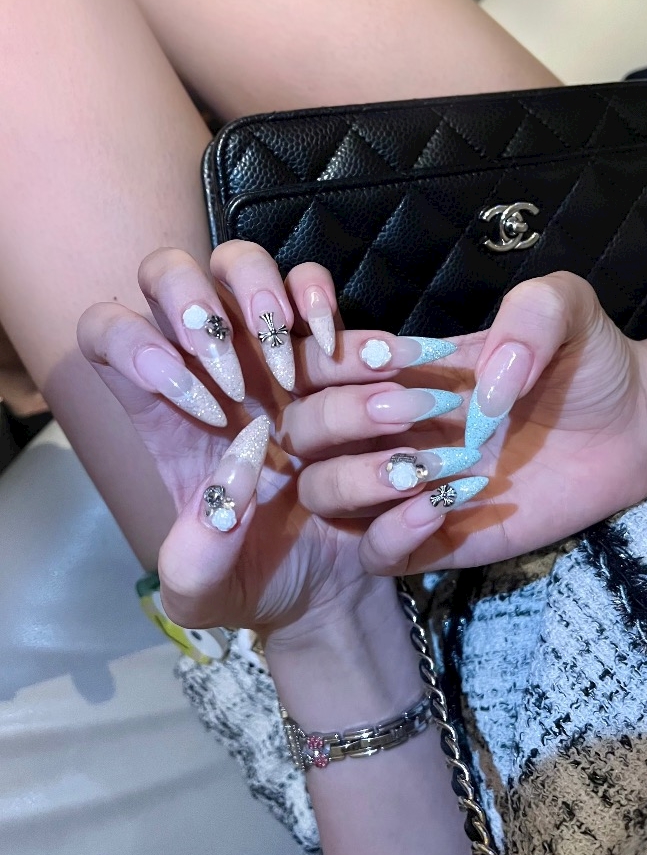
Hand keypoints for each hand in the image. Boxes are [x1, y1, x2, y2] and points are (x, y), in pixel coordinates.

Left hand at [76, 242, 408, 643]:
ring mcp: (263, 349)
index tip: (199, 407)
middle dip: (195, 309)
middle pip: (165, 271)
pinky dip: (320, 302)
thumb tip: (229, 492)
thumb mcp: (204, 592)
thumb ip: (195, 558)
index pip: (106, 332)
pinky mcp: (320, 349)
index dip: (133, 345)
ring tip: (290, 370)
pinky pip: (310, 283)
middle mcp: (204, 366)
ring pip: (238, 262)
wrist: (329, 581)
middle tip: (240, 381)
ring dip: (259, 300)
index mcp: (157, 412)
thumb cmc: (252, 579)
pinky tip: (332, 351)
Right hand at [290, 272, 646, 573]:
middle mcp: (386, 429)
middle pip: (303, 433)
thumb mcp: (564, 309)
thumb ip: (531, 312)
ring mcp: (406, 487)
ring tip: (431, 465)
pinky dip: (392, 533)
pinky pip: (376, 553)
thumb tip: (488, 386)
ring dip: (361, 479)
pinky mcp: (437, 539)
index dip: (332, 359)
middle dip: (341, 418)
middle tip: (413, 408)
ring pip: (323, 495)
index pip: (317, 365)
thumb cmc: (587, 364)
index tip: (394, 357)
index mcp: (395, 371)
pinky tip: (442, 505)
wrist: (634, 426)